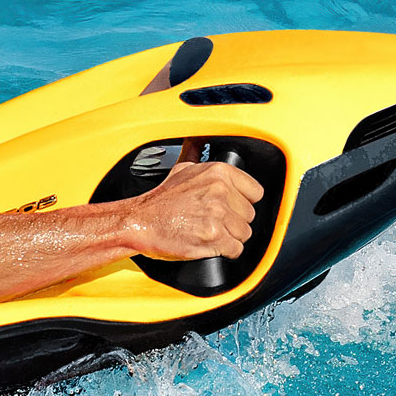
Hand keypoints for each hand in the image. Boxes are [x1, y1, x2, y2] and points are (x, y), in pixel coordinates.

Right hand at [116, 159, 262, 259]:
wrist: (140, 223)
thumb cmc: (159, 202)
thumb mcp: (181, 170)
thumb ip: (201, 162)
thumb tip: (200, 143)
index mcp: (219, 173)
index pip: (255, 192)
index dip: (243, 202)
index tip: (233, 207)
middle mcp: (220, 191)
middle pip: (250, 215)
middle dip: (235, 222)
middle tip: (215, 222)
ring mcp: (217, 214)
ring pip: (244, 233)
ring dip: (230, 238)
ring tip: (210, 233)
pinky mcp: (213, 237)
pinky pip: (236, 249)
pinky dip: (225, 251)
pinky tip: (210, 245)